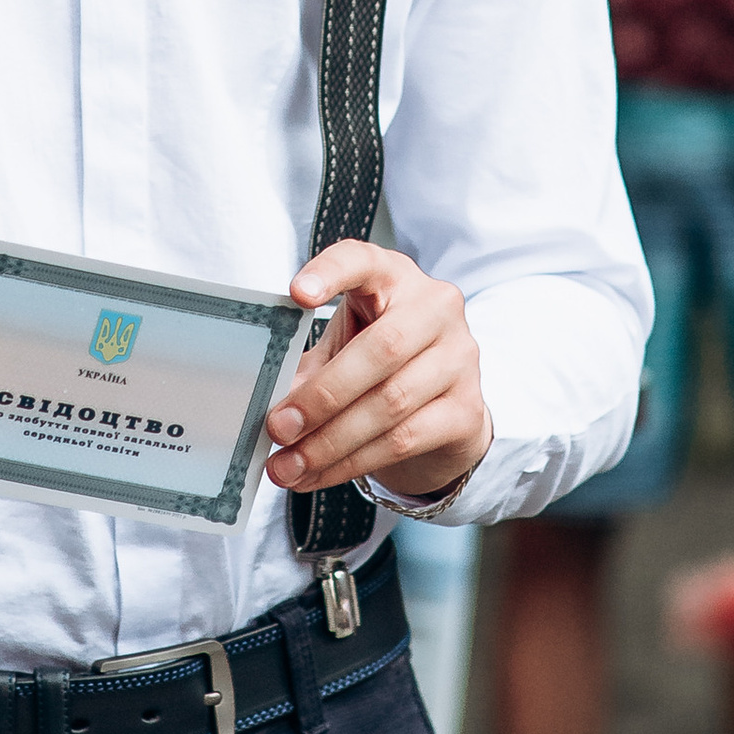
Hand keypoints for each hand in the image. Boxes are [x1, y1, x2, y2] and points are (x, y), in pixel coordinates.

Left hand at [266, 243, 491, 507]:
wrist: (443, 411)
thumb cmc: (382, 366)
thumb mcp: (343, 349)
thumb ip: (308, 367)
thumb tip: (266, 405)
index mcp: (395, 278)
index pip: (364, 260)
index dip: (331, 273)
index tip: (297, 294)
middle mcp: (436, 309)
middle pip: (382, 349)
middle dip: (323, 395)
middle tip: (278, 427)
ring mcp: (460, 359)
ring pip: (390, 403)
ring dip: (330, 441)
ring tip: (288, 465)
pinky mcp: (467, 410)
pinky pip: (403, 439)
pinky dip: (352, 462)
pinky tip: (318, 474)